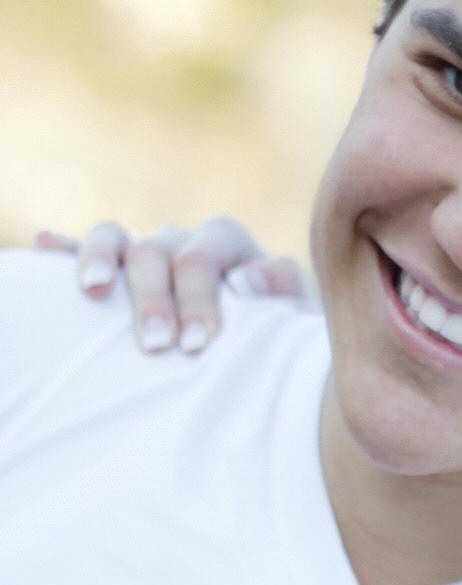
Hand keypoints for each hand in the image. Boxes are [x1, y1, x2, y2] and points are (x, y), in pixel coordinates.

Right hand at [34, 218, 310, 353]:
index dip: (201, 297)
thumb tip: (245, 281)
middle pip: (157, 252)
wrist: (262, 340)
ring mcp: (146, 250)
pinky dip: (66, 248)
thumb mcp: (294, 314)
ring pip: (117, 239)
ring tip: (94, 291)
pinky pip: (87, 249)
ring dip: (101, 261)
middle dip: (155, 299)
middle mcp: (181, 239)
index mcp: (226, 242)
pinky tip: (44, 245)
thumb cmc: (279, 332)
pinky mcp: (117, 269)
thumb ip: (283, 291)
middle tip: (158, 345)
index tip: (201, 342)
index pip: (205, 255)